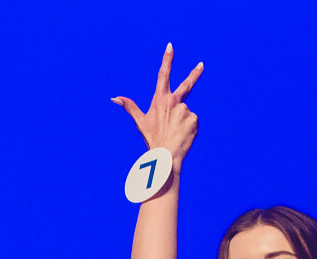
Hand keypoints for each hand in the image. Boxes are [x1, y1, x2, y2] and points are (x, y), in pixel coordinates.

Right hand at [112, 43, 202, 162]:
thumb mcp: (140, 121)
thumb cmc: (151, 138)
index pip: (163, 75)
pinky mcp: (194, 118)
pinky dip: (188, 128)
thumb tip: (114, 97)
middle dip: (195, 73)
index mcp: (160, 100)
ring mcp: (185, 109)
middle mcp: (174, 102)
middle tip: (202, 64)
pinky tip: (181, 135)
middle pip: (187, 84)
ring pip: (185, 112)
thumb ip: (129, 106)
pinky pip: (192, 121)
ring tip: (174, 133)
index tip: (171, 46)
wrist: (166, 154)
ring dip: (181, 121)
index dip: (167, 59)